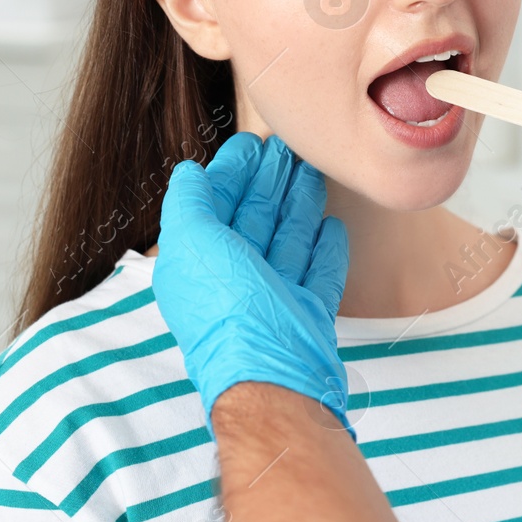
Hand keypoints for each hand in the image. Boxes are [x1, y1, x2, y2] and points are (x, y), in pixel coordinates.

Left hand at [153, 132, 349, 430]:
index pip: (215, 207)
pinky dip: (325, 248)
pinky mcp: (307, 315)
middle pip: (253, 219)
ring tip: (312, 170)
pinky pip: (318, 273)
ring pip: (287, 239)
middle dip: (268, 181)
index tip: (252, 143)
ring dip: (298, 203)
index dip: (231, 172)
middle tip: (287, 147)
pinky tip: (333, 225)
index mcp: (200, 263)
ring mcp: (273, 299)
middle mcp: (234, 281)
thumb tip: (190, 174)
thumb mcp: (193, 244)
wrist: (274, 378)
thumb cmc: (230, 312)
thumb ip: (189, 204)